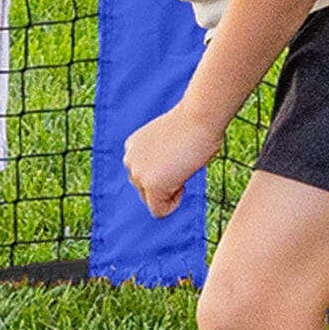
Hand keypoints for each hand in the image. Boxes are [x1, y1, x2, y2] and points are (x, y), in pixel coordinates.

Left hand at [122, 103, 219, 219]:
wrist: (199, 118)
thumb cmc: (193, 126)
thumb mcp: (166, 142)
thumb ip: (157, 159)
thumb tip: (162, 176)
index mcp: (132, 148)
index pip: (144, 176)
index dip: (165, 174)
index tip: (177, 157)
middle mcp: (129, 160)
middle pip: (145, 191)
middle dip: (166, 184)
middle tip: (181, 163)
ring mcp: (138, 173)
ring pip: (152, 202)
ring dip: (170, 192)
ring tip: (182, 168)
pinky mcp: (151, 185)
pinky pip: (159, 211)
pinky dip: (173, 204)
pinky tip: (183, 183)